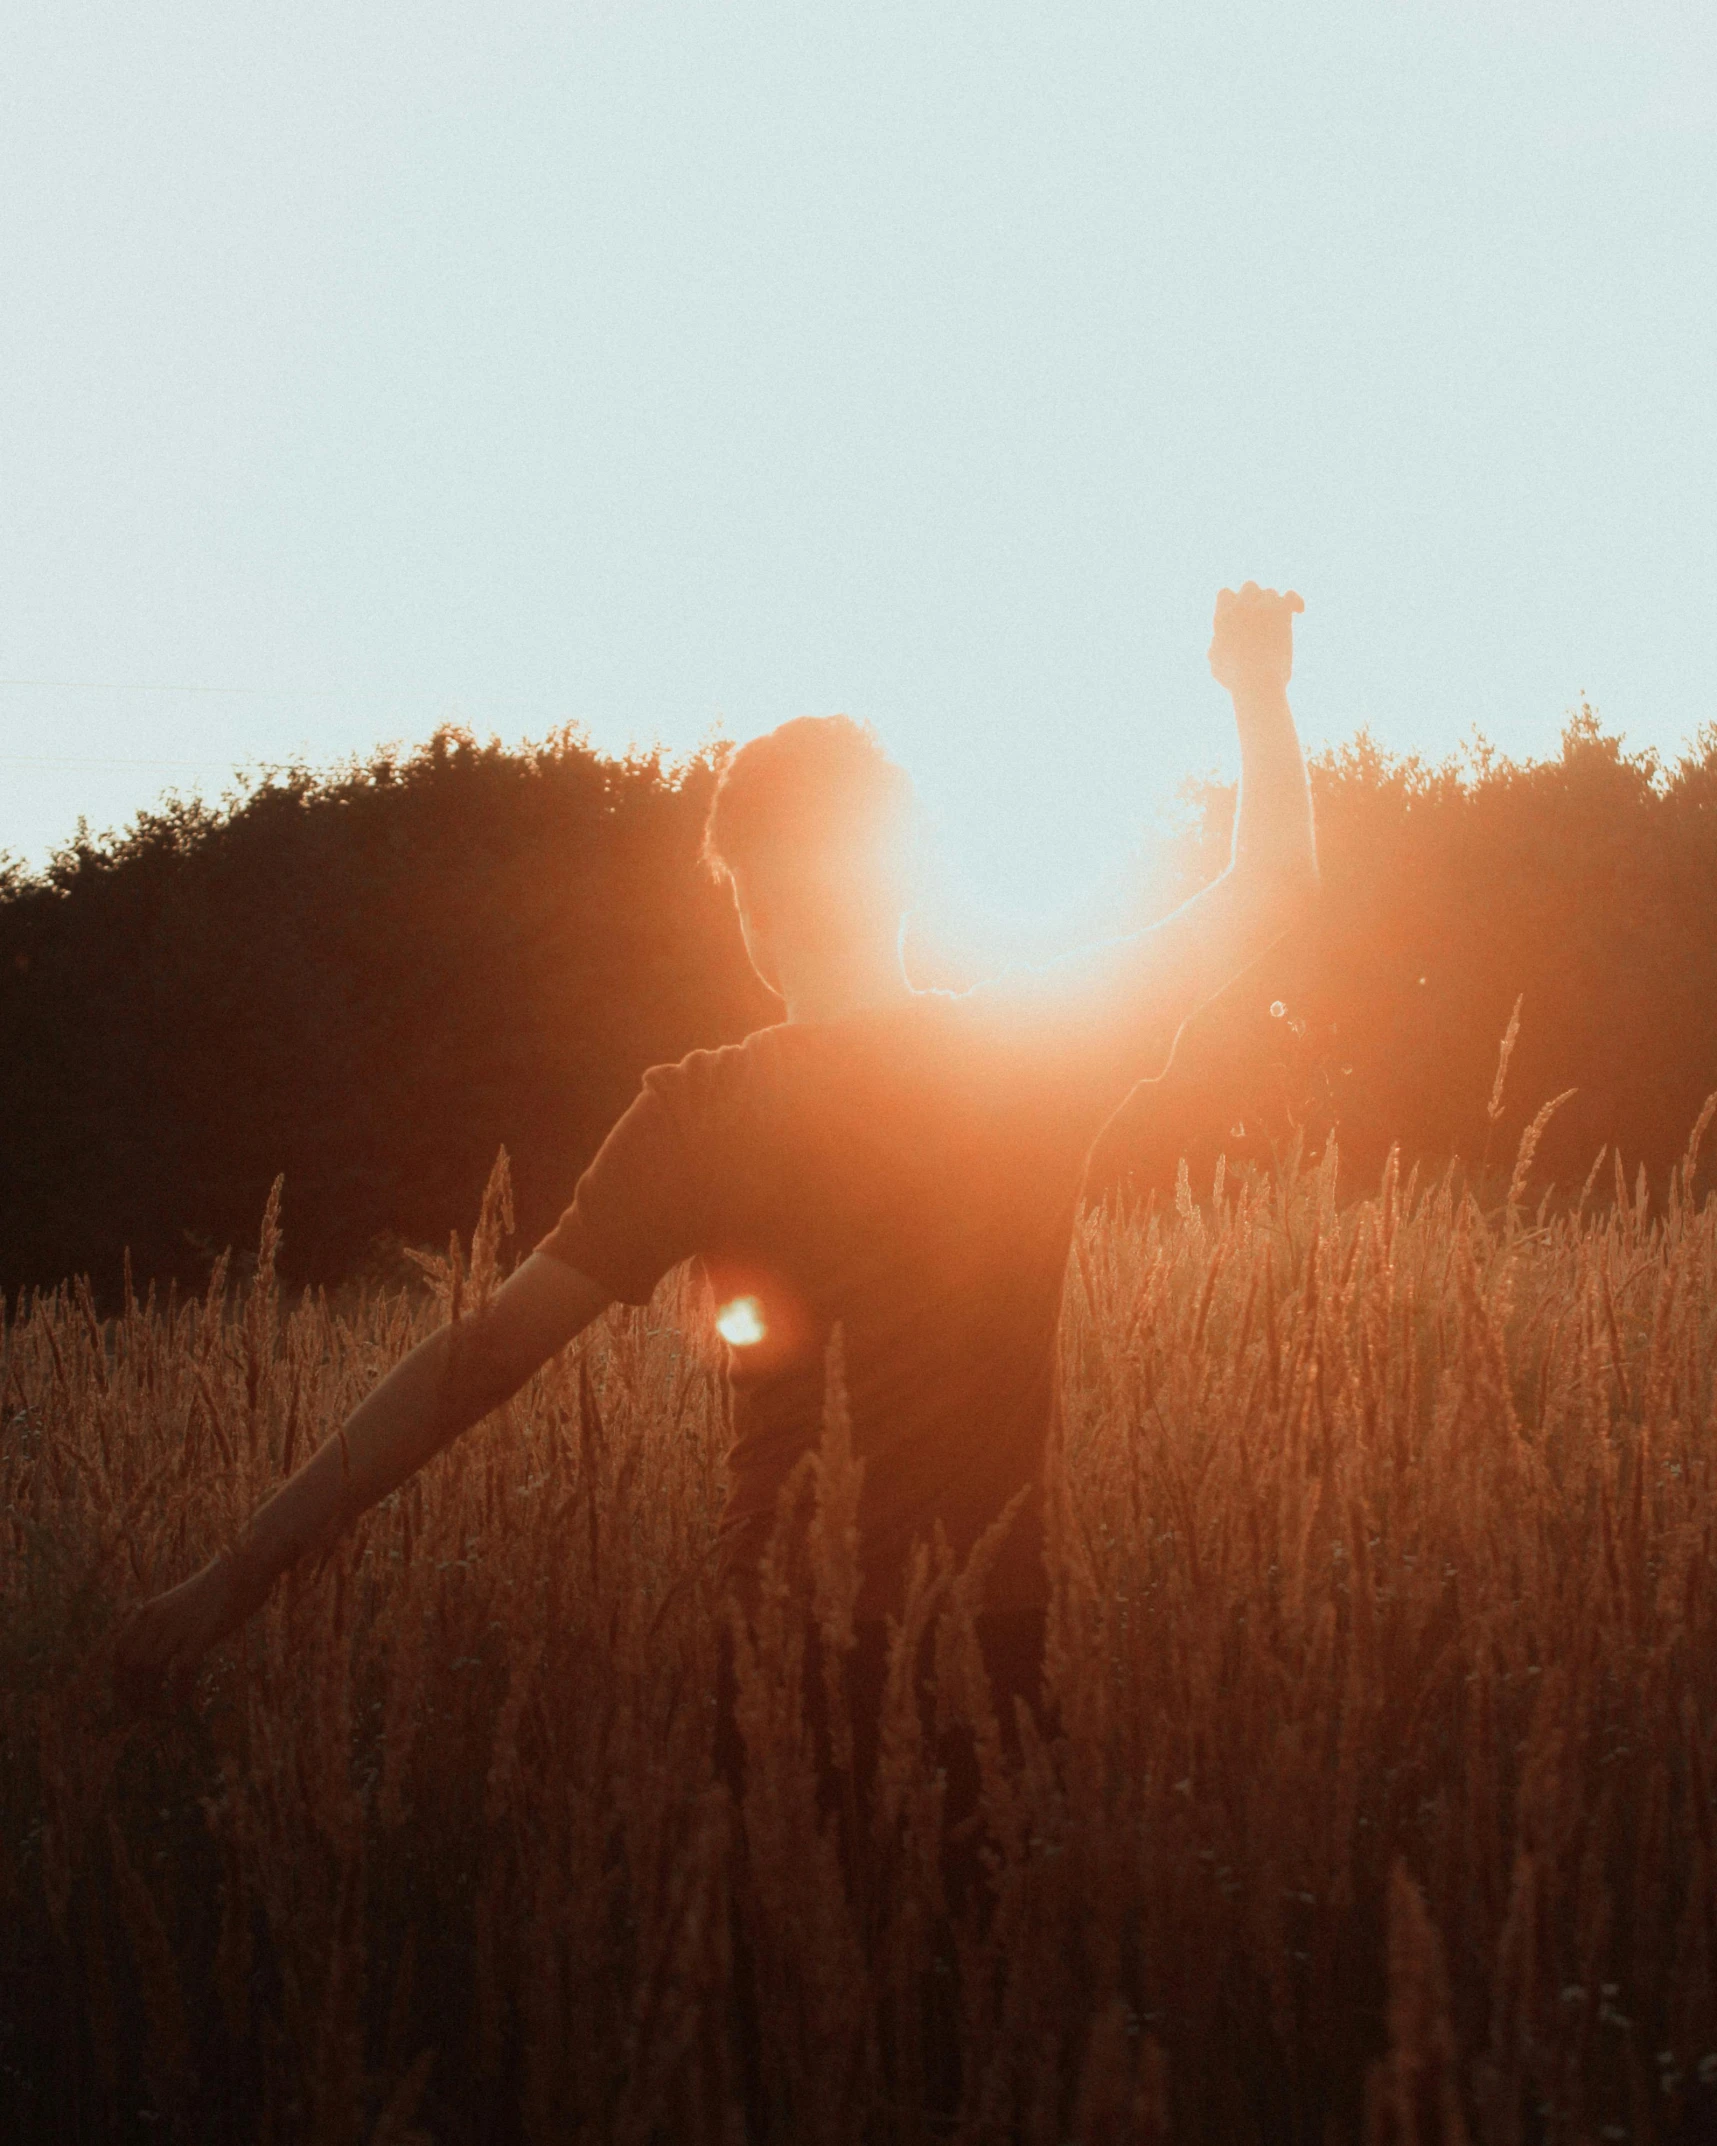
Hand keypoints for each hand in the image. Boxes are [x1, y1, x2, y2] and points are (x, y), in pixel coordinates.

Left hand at [114, 1554, 248, 1713]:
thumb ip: (164, 1625)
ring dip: (151, 1697)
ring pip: (150, 1670)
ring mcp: (179, 1625)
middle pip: (131, 1665)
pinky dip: (179, 1692)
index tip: (124, 1701)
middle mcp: (158, 1618)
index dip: (118, 1681)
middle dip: (131, 1694)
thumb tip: (154, 1659)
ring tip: (159, 1713)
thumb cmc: (217, 1588)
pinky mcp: (202, 1632)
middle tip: (139, 1715)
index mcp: (149, 1611)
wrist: (244, 1565)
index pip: (120, 1653)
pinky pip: (182, 1670)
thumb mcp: (179, 1604)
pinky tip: (182, 1704)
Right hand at [1208, 582, 1303, 692]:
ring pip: (1271, 593)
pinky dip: (1295, 602)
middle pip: (1249, 586)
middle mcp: (1240, 605)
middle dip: (1255, 598)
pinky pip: (1291, 597)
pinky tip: (1298, 611)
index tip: (1239, 615)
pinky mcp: (1280, 610)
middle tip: (1260, 616)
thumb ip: (1215, 650)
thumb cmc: (1235, 678)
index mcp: (1222, 616)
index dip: (1233, 602)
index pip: (1225, 593)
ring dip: (1273, 604)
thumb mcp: (1216, 665)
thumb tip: (1215, 646)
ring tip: (1276, 624)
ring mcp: (1261, 606)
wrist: (1255, 679)